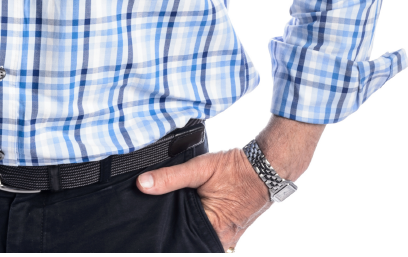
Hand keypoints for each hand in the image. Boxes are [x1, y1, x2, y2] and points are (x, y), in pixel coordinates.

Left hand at [136, 116, 324, 250]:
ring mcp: (228, 236)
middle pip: (189, 240)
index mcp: (213, 229)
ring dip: (187, 226)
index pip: (181, 240)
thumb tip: (142, 184)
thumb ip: (170, 178)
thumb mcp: (200, 169)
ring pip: (199, 235)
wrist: (264, 167)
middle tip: (159, 218)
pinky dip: (198, 222)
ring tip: (173, 213)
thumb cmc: (235, 169)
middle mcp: (222, 239)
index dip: (165, 232)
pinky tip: (188, 210)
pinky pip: (209, 230)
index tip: (151, 228)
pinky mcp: (231, 229)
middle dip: (175, 230)